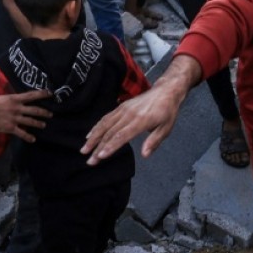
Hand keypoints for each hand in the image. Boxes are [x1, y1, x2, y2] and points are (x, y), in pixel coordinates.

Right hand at [0, 89, 52, 142]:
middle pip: (35, 110)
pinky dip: (28, 137)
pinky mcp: (10, 127)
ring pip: (31, 121)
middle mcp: (17, 108)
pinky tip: (33, 139)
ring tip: (44, 125)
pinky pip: (22, 133)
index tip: (50, 93)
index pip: (31, 95)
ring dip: (39, 123)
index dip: (42, 94)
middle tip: (51, 114)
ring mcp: (14, 118)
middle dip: (44, 112)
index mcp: (14, 99)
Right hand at [81, 54, 200, 164]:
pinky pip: (106, 117)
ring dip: (93, 138)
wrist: (166, 91)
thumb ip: (154, 141)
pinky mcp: (121, 106)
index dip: (110, 147)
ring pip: (104, 124)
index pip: (122, 135)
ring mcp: (123, 109)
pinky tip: (90, 135)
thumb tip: (145, 155)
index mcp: (141, 121)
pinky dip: (96, 127)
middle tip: (90, 161)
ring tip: (84, 150)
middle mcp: (129, 114)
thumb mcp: (166, 128)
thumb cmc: (167, 111)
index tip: (100, 156)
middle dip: (98, 147)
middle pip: (110, 132)